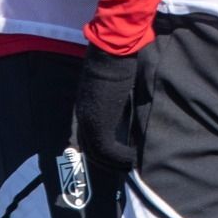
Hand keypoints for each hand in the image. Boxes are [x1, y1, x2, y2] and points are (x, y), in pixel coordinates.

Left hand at [72, 45, 139, 172]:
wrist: (112, 51)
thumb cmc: (115, 59)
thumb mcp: (112, 83)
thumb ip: (113, 96)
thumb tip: (124, 104)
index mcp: (84, 105)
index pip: (85, 134)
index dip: (98, 148)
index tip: (113, 156)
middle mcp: (82, 116)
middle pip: (90, 148)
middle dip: (108, 161)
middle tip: (125, 166)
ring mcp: (89, 121)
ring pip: (98, 154)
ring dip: (116, 163)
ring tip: (132, 166)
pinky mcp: (99, 125)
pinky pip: (108, 151)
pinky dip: (122, 158)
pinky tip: (134, 159)